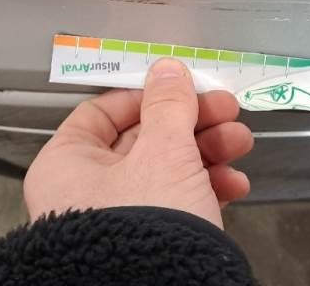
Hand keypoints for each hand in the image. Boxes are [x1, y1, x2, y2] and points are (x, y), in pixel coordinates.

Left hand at [23, 58, 253, 227]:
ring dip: (207, 152)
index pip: (102, 112)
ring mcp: (117, 219)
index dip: (147, 95)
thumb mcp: (163, 152)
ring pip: (165, 169)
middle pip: (143, 138)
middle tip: (229, 111)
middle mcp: (85, 191)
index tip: (185, 89)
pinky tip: (235, 185)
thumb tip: (167, 67)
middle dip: (193, 123)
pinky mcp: (146, 241)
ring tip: (242, 144)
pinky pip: (174, 202)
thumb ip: (168, 104)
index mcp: (67, 164)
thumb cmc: (147, 220)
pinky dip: (205, 189)